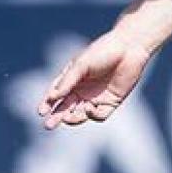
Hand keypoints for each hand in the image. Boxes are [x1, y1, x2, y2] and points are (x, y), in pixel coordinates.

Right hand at [37, 29, 155, 129]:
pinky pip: (99, 115)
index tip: (41, 112)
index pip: (56, 96)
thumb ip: (68, 81)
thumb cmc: (103, 51)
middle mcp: (82, 91)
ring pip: (80, 115)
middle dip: (56, 117)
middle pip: (65, 109)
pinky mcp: (111, 102)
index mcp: (71, 80)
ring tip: (68, 118)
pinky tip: (90, 108)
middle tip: (49, 125)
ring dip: (73, 119)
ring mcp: (96, 98)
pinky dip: (92, 115)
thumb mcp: (82, 64)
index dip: (47, 105)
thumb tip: (53, 97)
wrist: (130, 47)